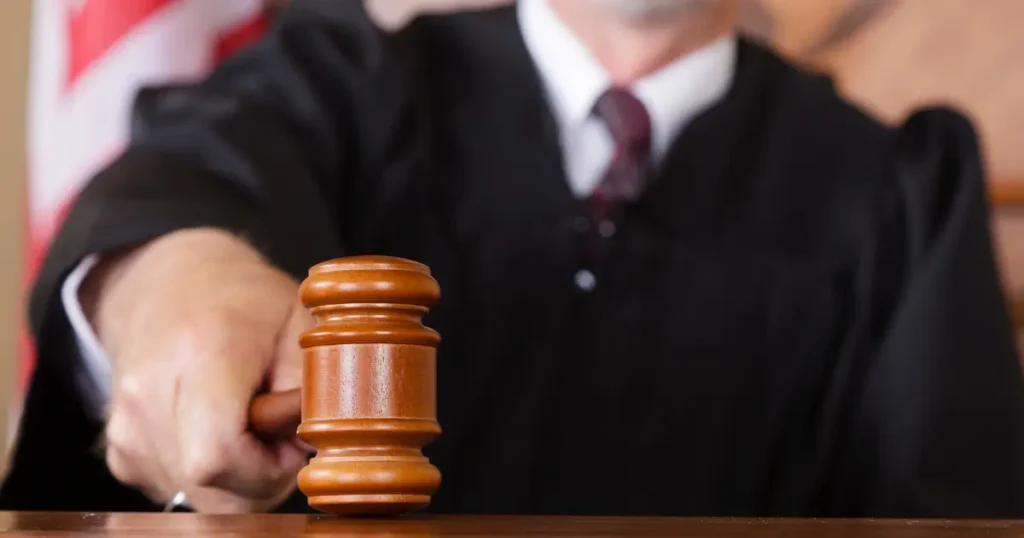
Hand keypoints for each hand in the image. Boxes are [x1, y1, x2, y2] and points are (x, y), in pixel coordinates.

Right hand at [81, 227, 311, 512]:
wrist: (173, 284)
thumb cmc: (249, 302)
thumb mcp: (302, 322)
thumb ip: (314, 385)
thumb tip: (314, 443)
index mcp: (201, 351)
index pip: (218, 455)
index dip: (269, 466)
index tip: (291, 436)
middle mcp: (149, 392)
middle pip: (212, 487)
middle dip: (261, 475)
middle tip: (278, 427)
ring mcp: (126, 425)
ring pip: (199, 496)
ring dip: (239, 476)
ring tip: (249, 420)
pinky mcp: (120, 449)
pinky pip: (179, 489)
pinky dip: (211, 475)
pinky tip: (218, 428)